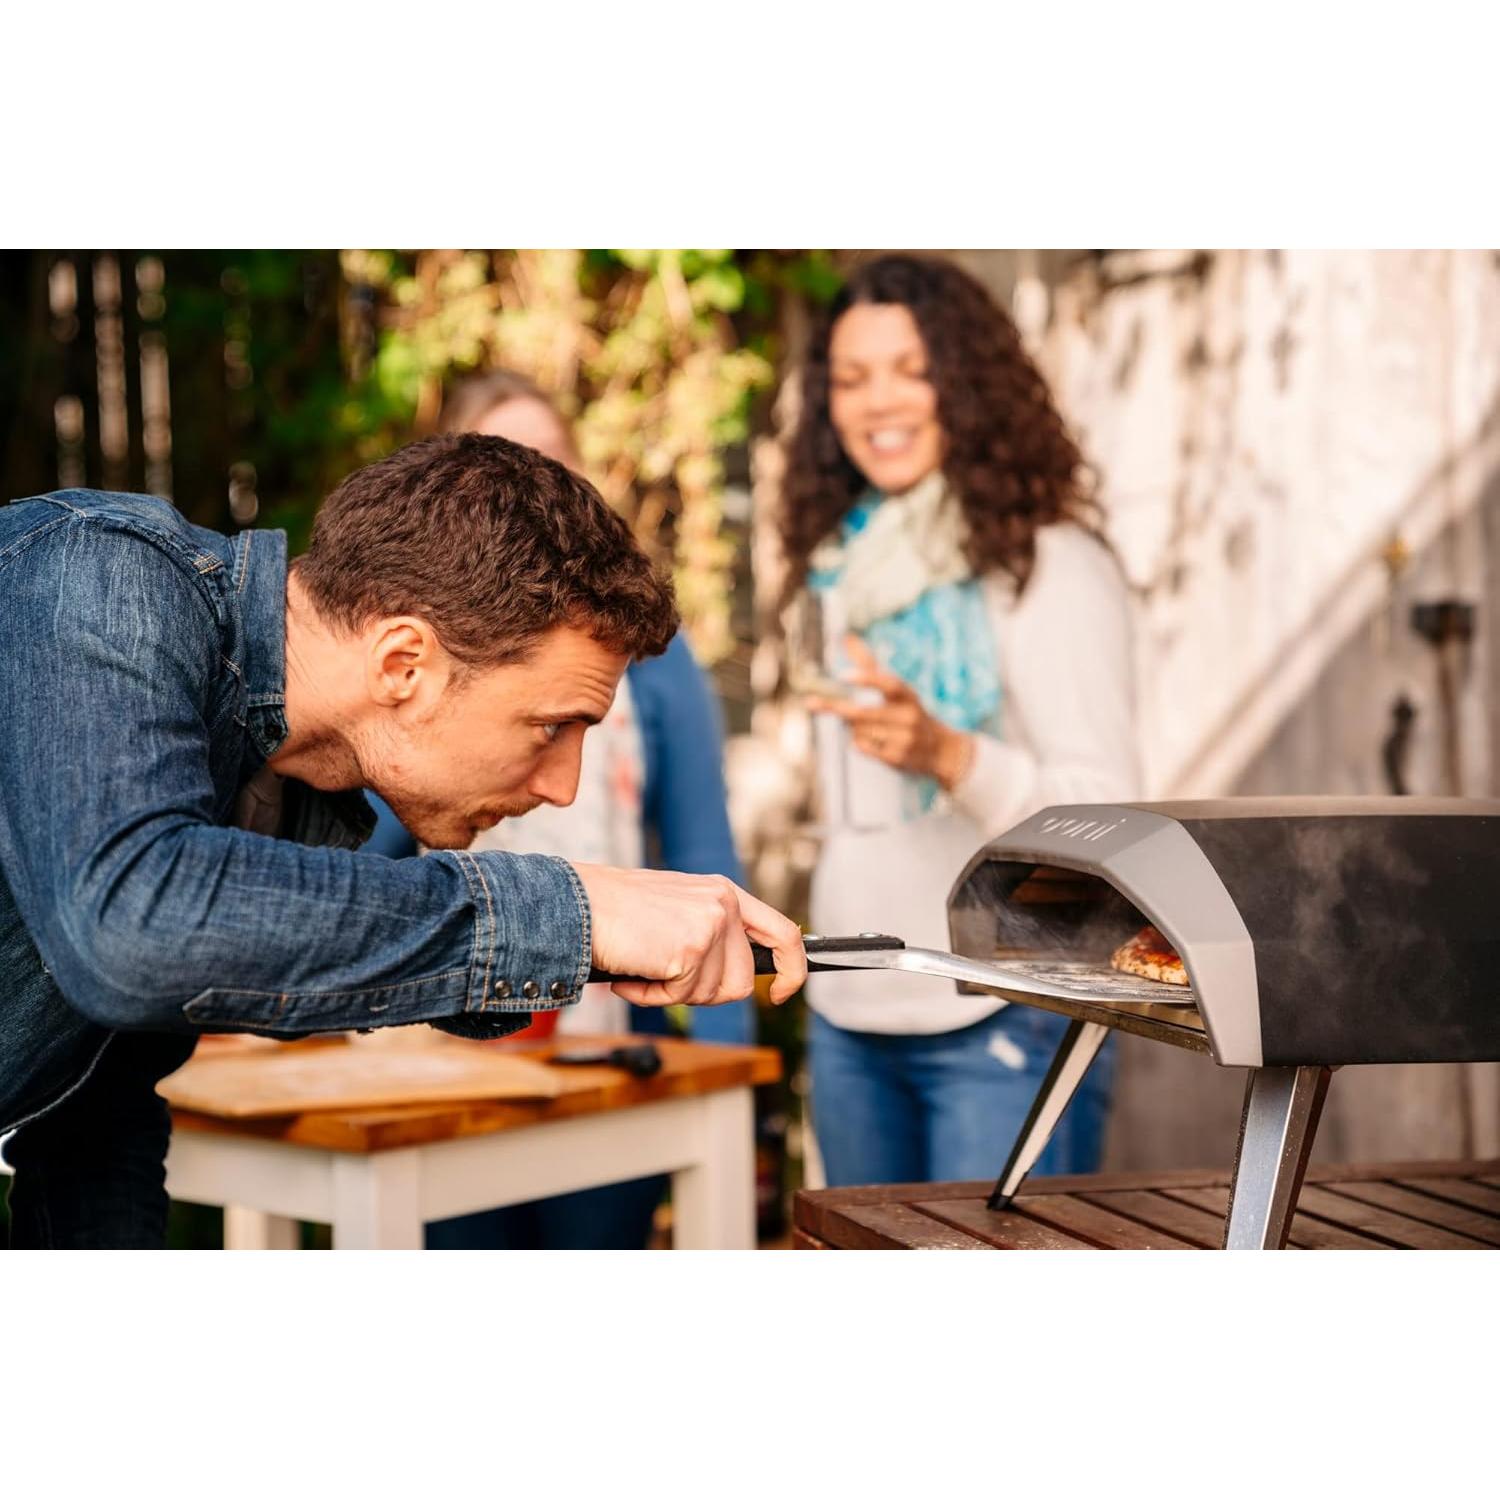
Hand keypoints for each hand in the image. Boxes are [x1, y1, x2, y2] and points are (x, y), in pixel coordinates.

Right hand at [570, 864, 806, 1008]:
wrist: (575, 904)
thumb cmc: (615, 911)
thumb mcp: (677, 910)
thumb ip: (712, 932)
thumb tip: (739, 978)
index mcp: (724, 893)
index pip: (784, 933)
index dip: (792, 969)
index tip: (784, 993)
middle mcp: (724, 905)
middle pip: (741, 982)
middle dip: (702, 992)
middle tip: (665, 976)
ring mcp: (709, 927)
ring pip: (711, 994)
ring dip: (672, 993)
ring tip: (642, 967)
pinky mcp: (689, 951)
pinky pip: (678, 998)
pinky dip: (650, 997)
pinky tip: (630, 974)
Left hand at [805, 635, 974, 790]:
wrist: (941, 750)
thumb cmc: (909, 712)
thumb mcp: (896, 689)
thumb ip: (869, 665)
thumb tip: (847, 636)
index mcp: (907, 695)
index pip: (889, 684)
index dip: (868, 679)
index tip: (843, 676)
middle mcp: (908, 716)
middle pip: (863, 713)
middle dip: (836, 708)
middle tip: (810, 703)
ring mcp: (904, 738)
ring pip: (860, 731)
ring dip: (852, 728)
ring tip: (863, 726)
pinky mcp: (897, 758)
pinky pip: (864, 748)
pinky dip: (859, 743)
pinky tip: (868, 741)